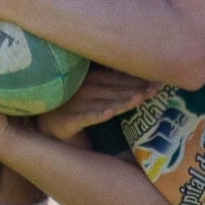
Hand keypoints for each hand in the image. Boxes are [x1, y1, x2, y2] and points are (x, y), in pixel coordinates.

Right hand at [37, 66, 156, 140]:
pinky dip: (97, 115)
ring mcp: (77, 105)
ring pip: (105, 103)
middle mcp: (86, 90)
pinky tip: (108, 114)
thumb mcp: (94, 93)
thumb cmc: (75, 106)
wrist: (45, 124)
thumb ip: (114, 87)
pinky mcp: (68, 121)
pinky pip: (85, 118)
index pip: (121, 80)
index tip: (159, 81)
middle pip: (117, 91)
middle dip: (138, 90)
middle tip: (157, 89)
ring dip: (123, 101)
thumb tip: (142, 83)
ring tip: (139, 98)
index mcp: (94, 81)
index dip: (140, 81)